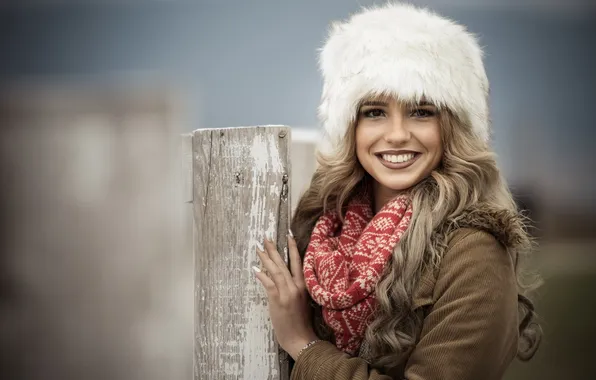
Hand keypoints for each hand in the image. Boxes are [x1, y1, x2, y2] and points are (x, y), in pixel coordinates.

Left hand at [253, 232, 318, 359]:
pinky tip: (255, 269)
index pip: (298, 262)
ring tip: (258, 248)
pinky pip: (269, 283)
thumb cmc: (301, 323)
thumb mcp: (303, 302)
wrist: (301, 339)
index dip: (293, 248)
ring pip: (276, 270)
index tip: (288, 236)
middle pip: (284, 263)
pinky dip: (261, 275)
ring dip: (266, 258)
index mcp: (305, 286)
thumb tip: (283, 279)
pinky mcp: (279, 300)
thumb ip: (295, 289)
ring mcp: (288, 293)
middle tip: (266, 238)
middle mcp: (297, 286)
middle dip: (274, 249)